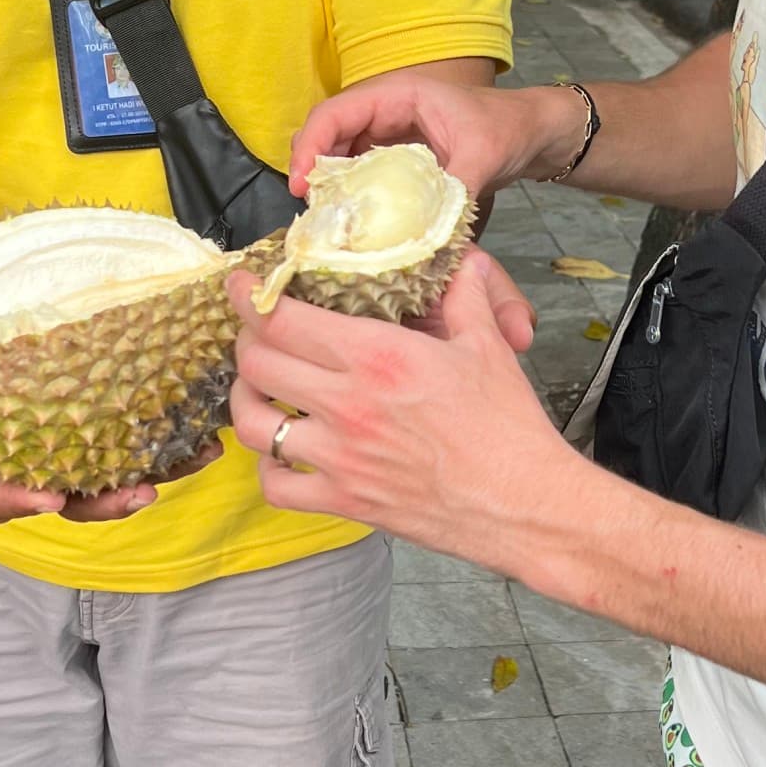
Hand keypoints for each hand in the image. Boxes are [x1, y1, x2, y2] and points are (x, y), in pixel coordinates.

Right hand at [0, 280, 221, 523]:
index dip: (17, 504)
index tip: (46, 500)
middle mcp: (38, 455)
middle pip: (70, 498)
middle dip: (106, 502)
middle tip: (141, 493)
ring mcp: (82, 441)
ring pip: (119, 476)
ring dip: (161, 473)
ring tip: (199, 455)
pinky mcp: (118, 419)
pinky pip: (148, 441)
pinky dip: (178, 439)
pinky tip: (209, 426)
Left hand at [225, 252, 584, 569]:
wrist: (524, 504)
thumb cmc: (510, 428)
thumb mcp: (487, 347)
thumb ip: (463, 298)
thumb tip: (461, 262)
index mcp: (378, 356)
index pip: (283, 319)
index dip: (249, 297)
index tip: (241, 285)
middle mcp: (347, 404)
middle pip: (256, 365)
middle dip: (245, 343)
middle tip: (255, 335)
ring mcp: (340, 457)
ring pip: (253, 425)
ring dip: (246, 401)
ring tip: (258, 391)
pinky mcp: (345, 501)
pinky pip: (276, 486)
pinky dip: (269, 468)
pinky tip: (284, 454)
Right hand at [288, 71, 581, 199]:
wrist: (534, 133)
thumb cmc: (509, 128)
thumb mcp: (484, 155)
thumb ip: (454, 188)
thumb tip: (428, 233)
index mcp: (397, 95)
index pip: (334, 113)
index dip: (309, 147)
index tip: (300, 186)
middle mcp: (385, 112)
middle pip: (328, 136)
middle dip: (312, 171)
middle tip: (311, 214)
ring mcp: (389, 136)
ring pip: (341, 158)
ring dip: (330, 187)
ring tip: (327, 223)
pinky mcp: (397, 159)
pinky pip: (363, 175)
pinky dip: (353, 196)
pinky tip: (354, 224)